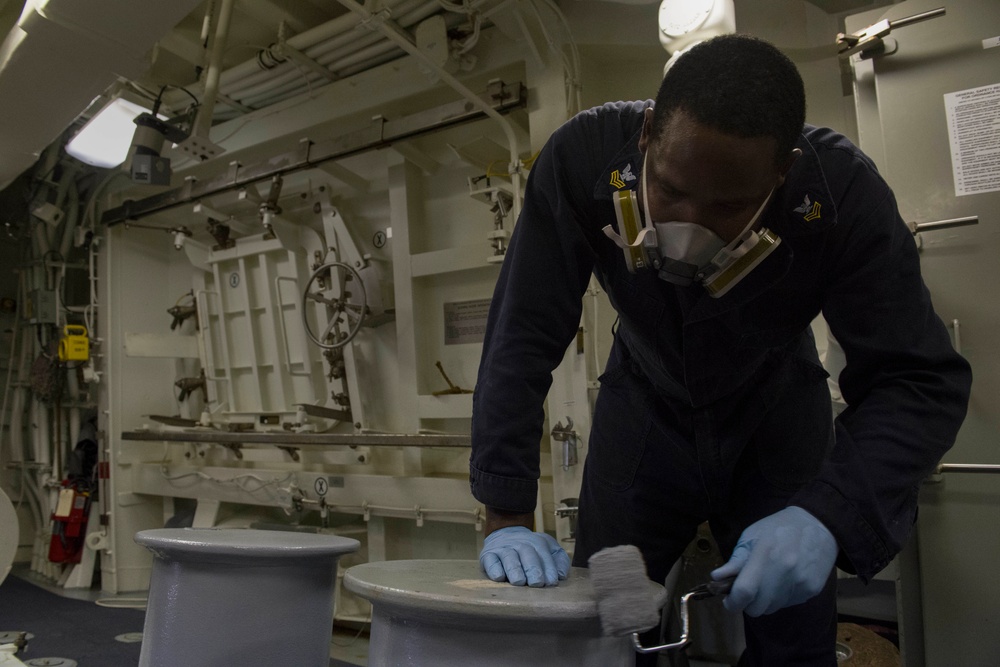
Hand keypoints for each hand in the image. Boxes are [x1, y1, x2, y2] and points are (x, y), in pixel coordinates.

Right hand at [479, 526, 570, 586]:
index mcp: (538, 542)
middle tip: (537, 583)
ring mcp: (503, 549)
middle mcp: (520, 544)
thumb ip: (559, 561)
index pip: (544, 554)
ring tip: (519, 581)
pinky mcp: (488, 555)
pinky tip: (499, 577)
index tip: (551, 582)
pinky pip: (490, 560)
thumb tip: (561, 575)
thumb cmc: (531, 551)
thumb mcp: (548, 550)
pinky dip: (494, 568)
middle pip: (527, 553)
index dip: (549, 568)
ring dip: (514, 569)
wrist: (505, 534)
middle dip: (533, 569)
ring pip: (509, 557)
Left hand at [711, 506, 836, 616]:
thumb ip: (735, 560)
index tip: (728, 601)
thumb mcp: (751, 536)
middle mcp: (784, 572)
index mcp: (765, 554)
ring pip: (772, 608)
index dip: (733, 602)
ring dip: (764, 600)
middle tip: (747, 589)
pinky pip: (787, 604)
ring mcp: (800, 583)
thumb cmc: (778, 528)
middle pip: (757, 608)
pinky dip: (780, 597)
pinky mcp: (812, 590)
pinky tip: (783, 579)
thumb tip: (716, 578)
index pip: (745, 591)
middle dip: (747, 603)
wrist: (817, 525)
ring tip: (766, 580)